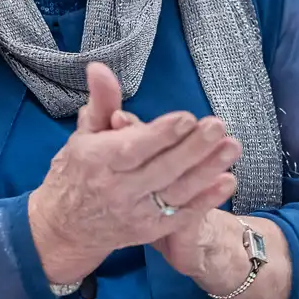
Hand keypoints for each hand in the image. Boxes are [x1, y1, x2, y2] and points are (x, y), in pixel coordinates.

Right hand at [28, 64, 242, 285]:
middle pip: (160, 169)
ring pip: (176, 192)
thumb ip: (101, 101)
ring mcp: (136, 214)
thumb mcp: (85, 134)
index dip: (161, 134)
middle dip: (193, 149)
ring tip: (232, 148)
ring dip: (207, 171)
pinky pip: (182, 215)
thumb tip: (99, 67)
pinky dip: (206, 200)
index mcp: (99, 161)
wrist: (66, 228)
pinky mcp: (150, 231)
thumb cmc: (77, 171)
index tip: (187, 118)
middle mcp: (117, 190)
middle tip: (218, 127)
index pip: (133, 148)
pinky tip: (227, 181)